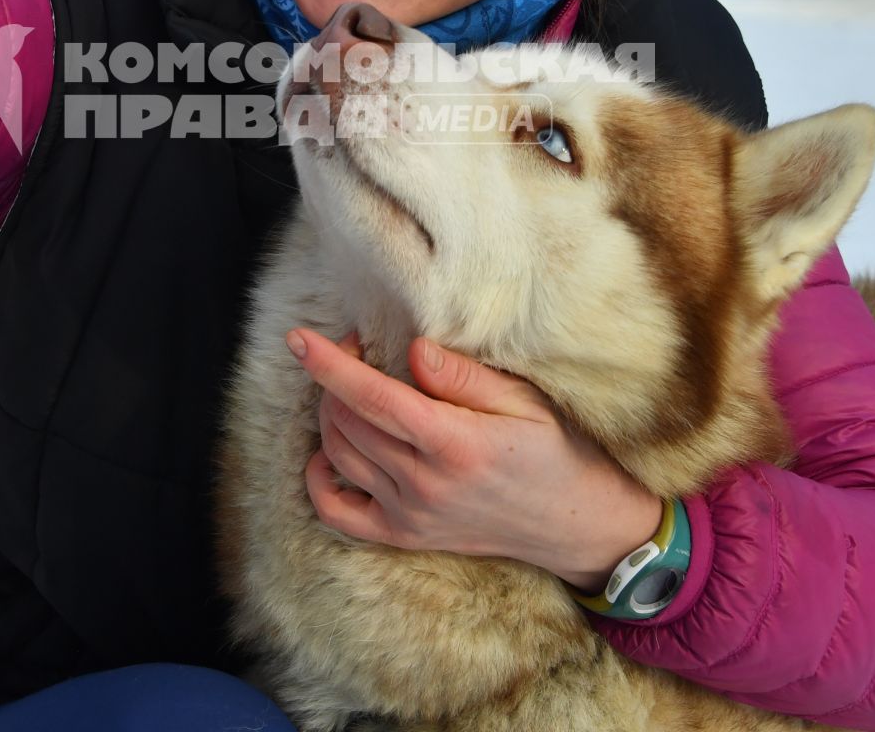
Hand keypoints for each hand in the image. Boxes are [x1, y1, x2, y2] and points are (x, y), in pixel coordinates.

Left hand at [287, 328, 664, 591]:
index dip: (329, 364)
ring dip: (331, 415)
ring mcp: (410, 515)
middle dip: (336, 378)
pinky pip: (340, 514)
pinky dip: (321, 480)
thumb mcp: (524, 402)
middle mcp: (424, 483)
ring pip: (339, 455)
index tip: (299, 337)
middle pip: (347, 421)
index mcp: (453, 443)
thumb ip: (464, 378)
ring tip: (353, 390)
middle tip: (361, 350)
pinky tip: (328, 452)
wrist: (574, 524)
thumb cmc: (555, 451)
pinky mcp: (405, 536)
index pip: (372, 397)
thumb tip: (414, 350)